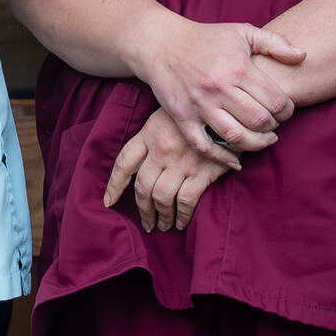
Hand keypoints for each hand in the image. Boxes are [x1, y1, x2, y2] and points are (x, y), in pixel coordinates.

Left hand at [104, 103, 229, 231]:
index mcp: (149, 134)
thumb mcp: (168, 115)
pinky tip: (182, 222)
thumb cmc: (196, 113)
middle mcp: (161, 150)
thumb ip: (154, 137)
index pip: (124, 163)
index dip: (114, 185)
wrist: (227, 109)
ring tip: (164, 225)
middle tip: (147, 222)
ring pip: (161, 197)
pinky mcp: (202, 172)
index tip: (109, 201)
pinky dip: (182, 215)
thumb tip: (145, 164)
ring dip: (161, 216)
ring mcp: (181, 162)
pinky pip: (186, 201)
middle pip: (143, 186)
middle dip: (143, 209)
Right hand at [127, 11, 306, 160]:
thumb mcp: (242, 32)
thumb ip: (276, 43)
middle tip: (273, 125)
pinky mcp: (182, 117)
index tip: (284, 110)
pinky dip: (222, 158)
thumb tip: (303, 56)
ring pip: (236, 137)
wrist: (161, 43)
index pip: (276, 101)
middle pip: (259, 121)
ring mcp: (200, 105)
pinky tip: (236, 160)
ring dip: (255, 144)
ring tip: (262, 140)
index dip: (288, 111)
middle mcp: (220, 88)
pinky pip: (204, 146)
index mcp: (238, 68)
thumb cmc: (206, 38)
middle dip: (273, 127)